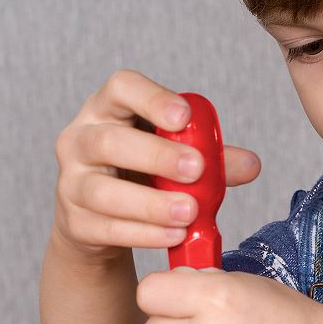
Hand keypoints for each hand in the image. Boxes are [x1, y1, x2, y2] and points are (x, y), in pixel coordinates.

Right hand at [52, 70, 260, 261]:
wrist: (102, 220)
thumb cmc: (144, 174)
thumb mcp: (176, 156)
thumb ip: (211, 157)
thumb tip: (250, 164)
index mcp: (108, 110)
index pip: (122, 88)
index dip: (152, 99)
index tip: (184, 117)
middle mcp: (81, 140)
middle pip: (110, 142)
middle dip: (156, 156)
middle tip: (197, 169)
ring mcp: (71, 182)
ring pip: (104, 192)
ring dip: (151, 204)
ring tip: (189, 212)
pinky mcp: (75, 222)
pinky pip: (107, 228)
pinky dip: (144, 234)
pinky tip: (174, 235)